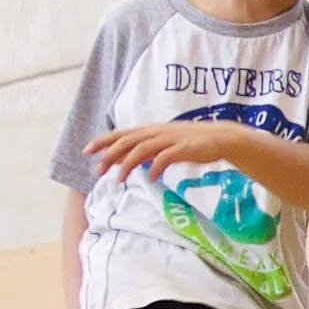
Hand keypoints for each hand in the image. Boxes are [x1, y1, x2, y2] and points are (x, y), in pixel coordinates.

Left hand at [85, 120, 260, 182]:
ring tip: (118, 179)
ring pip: (142, 149)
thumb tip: (132, 160)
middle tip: (97, 169)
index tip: (87, 150)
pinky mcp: (183, 149)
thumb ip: (149, 149)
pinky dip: (155, 168)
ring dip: (128, 164)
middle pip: (127, 141)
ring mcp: (170, 140)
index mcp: (152, 130)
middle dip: (110, 154)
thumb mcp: (167, 143)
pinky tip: (150, 178)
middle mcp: (157, 132)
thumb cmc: (193, 142)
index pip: (122, 133)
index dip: (103, 140)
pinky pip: (165, 158)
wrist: (221, 138)